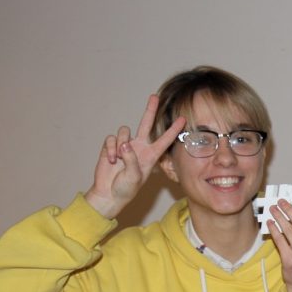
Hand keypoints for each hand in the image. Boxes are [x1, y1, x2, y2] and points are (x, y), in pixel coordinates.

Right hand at [85, 95, 185, 218]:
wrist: (108, 194)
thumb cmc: (126, 189)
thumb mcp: (134, 178)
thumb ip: (132, 160)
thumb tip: (125, 145)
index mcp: (150, 155)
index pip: (165, 139)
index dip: (173, 130)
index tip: (183, 119)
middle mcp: (139, 147)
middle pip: (146, 124)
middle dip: (150, 110)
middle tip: (155, 97)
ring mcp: (125, 146)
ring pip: (125, 131)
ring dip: (120, 144)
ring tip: (119, 160)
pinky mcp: (112, 147)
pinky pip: (112, 139)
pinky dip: (111, 149)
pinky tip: (111, 161)